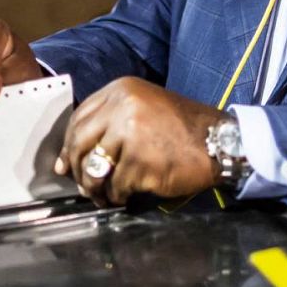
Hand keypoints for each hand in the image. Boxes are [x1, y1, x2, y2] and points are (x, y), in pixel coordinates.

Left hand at [55, 77, 219, 206]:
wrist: (221, 142)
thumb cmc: (182, 129)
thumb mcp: (145, 109)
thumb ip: (108, 125)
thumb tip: (67, 160)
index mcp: (122, 90)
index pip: (79, 118)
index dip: (68, 145)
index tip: (65, 164)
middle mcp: (124, 107)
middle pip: (79, 143)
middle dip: (76, 169)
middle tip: (81, 186)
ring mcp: (132, 134)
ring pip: (95, 169)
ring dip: (95, 188)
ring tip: (104, 195)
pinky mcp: (142, 162)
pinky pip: (117, 185)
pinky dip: (119, 195)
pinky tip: (128, 196)